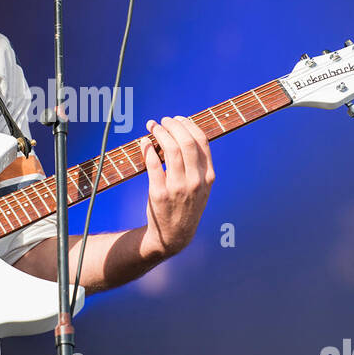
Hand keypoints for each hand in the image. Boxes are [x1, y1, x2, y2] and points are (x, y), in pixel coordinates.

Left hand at [139, 115, 214, 258]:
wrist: (174, 235)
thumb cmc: (187, 205)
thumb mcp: (202, 187)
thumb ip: (199, 164)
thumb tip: (184, 132)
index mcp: (209, 176)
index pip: (202, 141)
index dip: (188, 125)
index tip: (177, 119)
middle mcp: (196, 181)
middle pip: (186, 142)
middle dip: (172, 125)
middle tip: (162, 120)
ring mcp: (178, 188)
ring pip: (170, 150)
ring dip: (159, 133)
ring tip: (152, 127)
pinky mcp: (159, 194)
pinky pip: (153, 164)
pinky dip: (147, 148)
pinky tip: (144, 142)